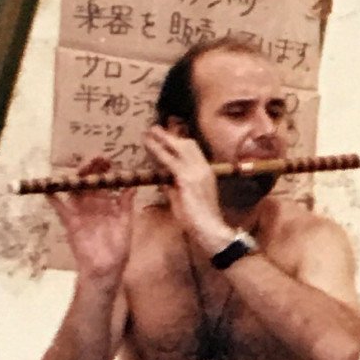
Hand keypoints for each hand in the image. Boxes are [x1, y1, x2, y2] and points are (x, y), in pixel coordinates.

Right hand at [46, 155, 133, 280]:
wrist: (106, 270)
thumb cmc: (118, 250)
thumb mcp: (125, 224)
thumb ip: (126, 205)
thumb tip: (132, 185)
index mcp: (108, 205)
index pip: (105, 183)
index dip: (105, 171)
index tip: (108, 161)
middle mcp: (93, 206)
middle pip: (89, 183)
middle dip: (91, 169)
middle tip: (97, 159)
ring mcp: (81, 213)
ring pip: (76, 191)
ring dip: (77, 178)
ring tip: (81, 167)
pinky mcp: (70, 222)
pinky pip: (59, 208)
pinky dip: (53, 197)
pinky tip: (49, 187)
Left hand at [142, 125, 227, 252]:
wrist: (210, 230)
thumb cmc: (198, 221)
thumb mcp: (184, 200)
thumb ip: (174, 188)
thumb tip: (163, 179)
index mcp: (206, 174)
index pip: (193, 152)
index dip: (179, 142)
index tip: (167, 136)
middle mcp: (204, 169)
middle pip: (189, 145)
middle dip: (171, 136)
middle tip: (155, 129)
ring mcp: (197, 172)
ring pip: (180, 147)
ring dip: (163, 138)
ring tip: (150, 132)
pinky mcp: (187, 178)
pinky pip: (170, 160)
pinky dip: (159, 151)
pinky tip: (149, 145)